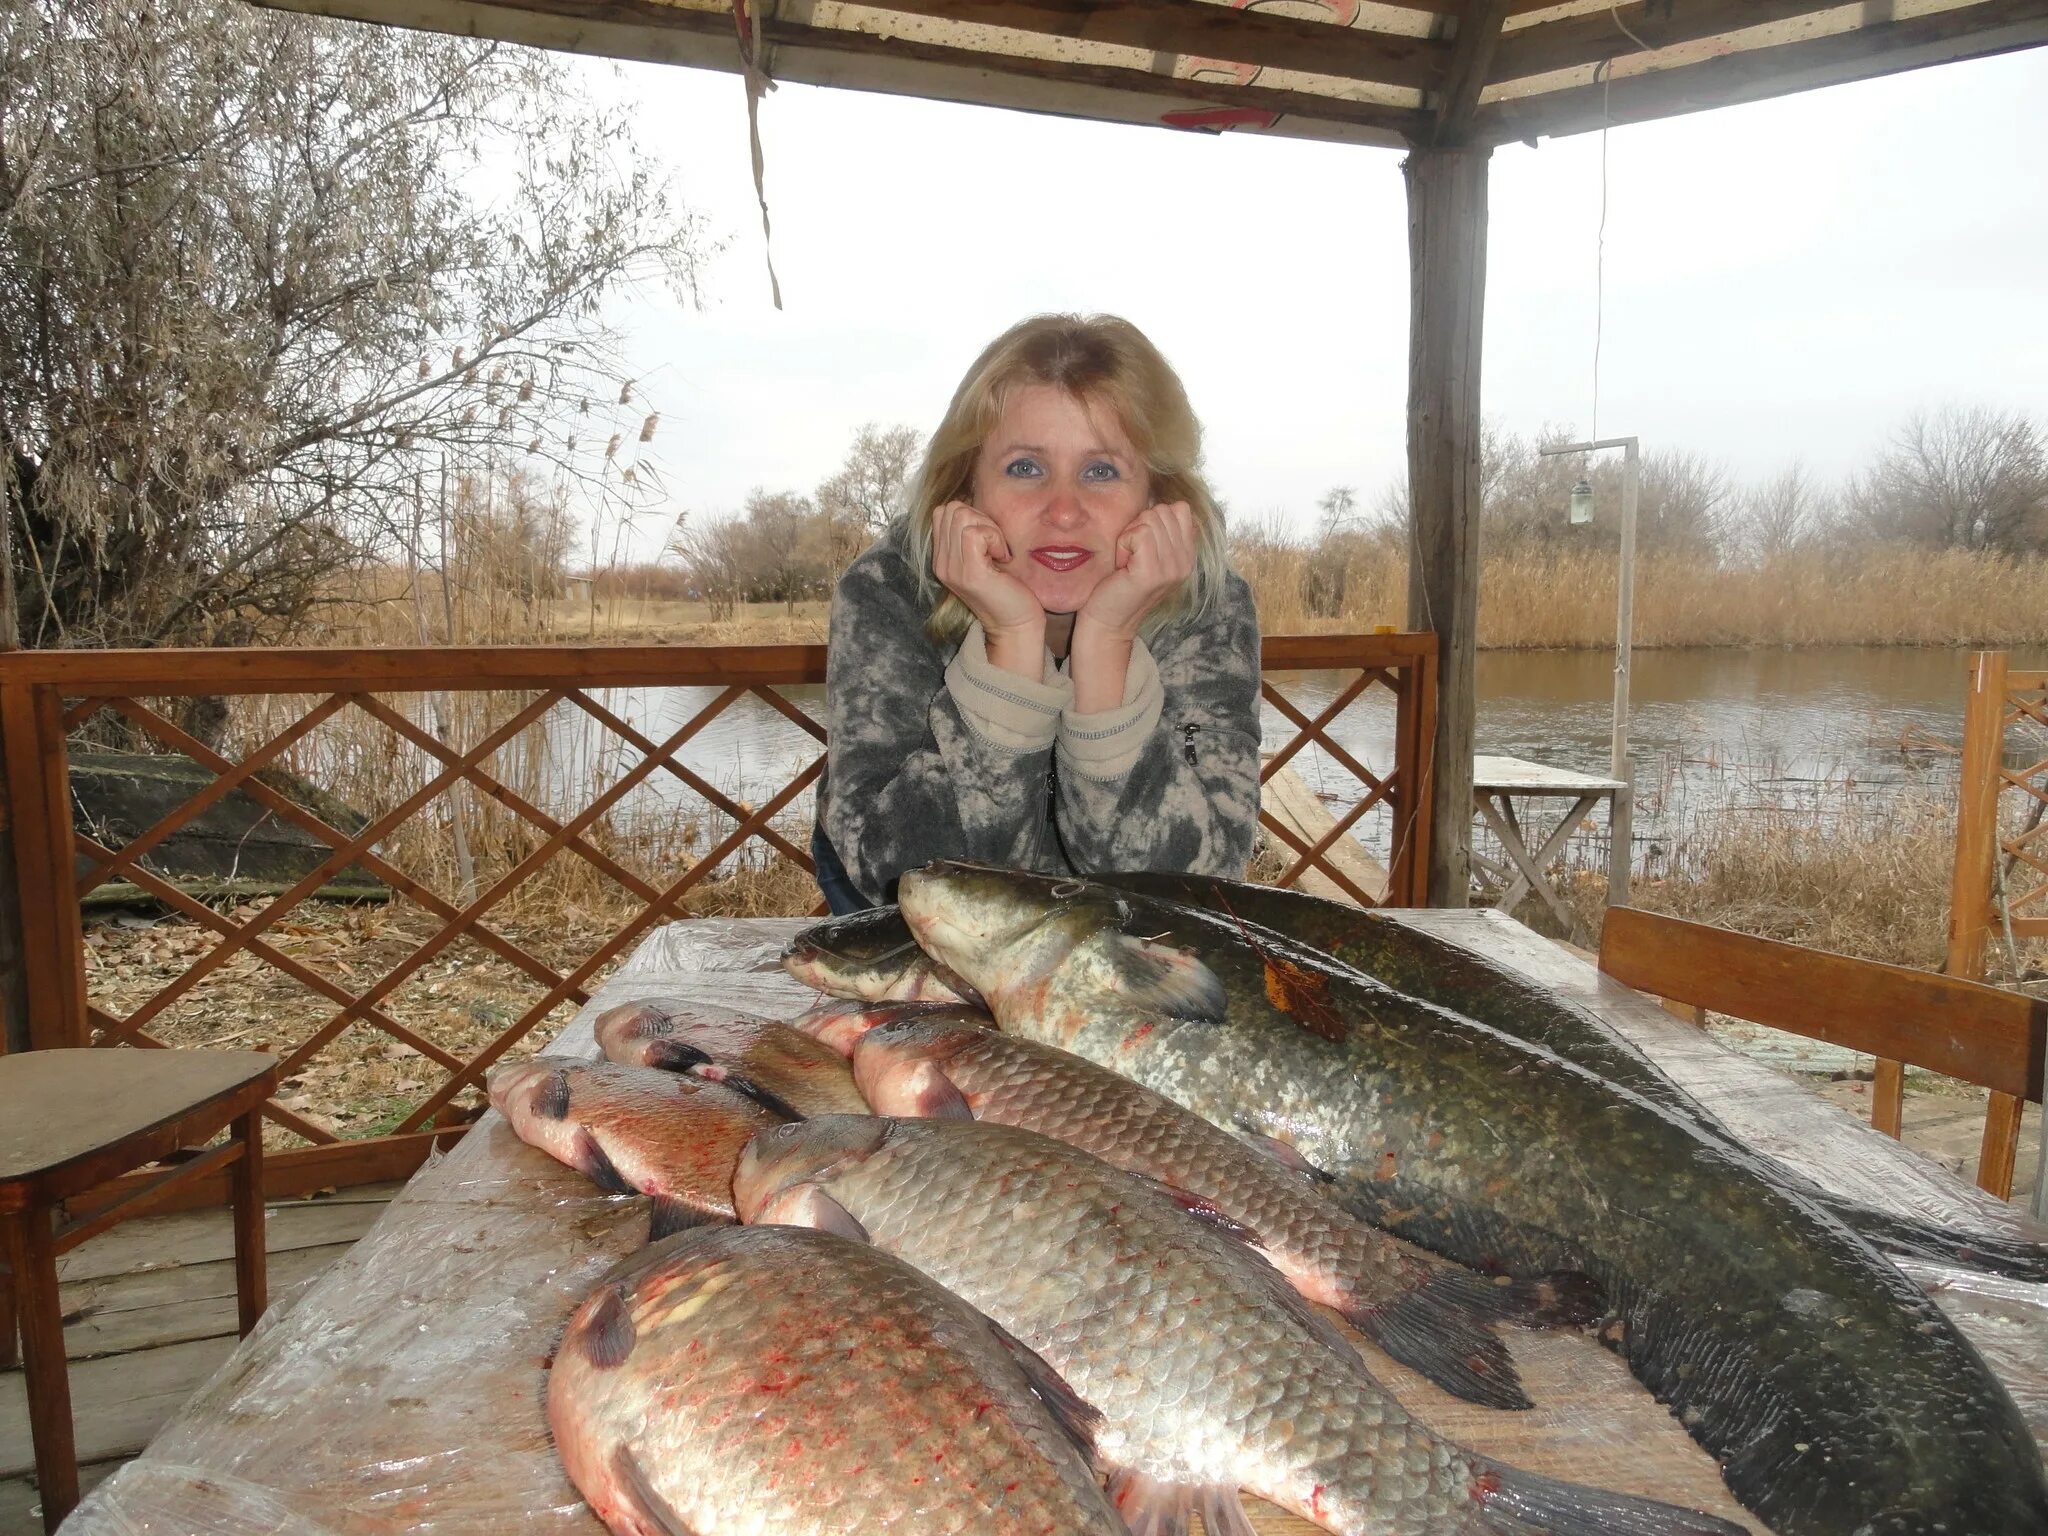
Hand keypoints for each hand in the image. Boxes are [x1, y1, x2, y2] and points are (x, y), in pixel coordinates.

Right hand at [930, 499, 1043, 672]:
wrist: (1015, 624)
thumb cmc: (1007, 588)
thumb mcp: (982, 557)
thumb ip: (972, 535)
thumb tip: (975, 505)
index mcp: (942, 557)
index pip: (943, 511)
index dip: (970, 515)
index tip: (987, 539)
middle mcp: (941, 562)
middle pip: (951, 508)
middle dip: (979, 518)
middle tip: (995, 544)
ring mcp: (952, 568)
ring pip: (961, 515)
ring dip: (988, 528)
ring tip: (998, 552)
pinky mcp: (970, 573)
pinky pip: (976, 532)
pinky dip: (994, 538)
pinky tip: (1002, 558)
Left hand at [1075, 501, 1197, 642]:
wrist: (1108, 621)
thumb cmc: (1120, 584)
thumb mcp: (1149, 554)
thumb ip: (1163, 531)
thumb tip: (1166, 502)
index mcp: (1188, 556)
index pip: (1180, 508)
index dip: (1154, 518)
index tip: (1142, 545)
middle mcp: (1185, 562)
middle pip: (1163, 510)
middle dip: (1139, 526)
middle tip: (1132, 556)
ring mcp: (1171, 568)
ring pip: (1149, 519)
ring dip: (1129, 536)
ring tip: (1127, 562)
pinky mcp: (1152, 572)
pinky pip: (1138, 533)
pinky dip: (1123, 545)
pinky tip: (1122, 565)